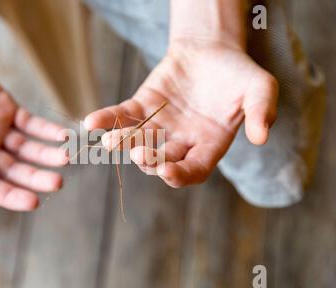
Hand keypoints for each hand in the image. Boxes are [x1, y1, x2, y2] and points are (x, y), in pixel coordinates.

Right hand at [0, 38, 67, 209]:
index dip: (11, 196)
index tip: (34, 203)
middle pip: (14, 171)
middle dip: (36, 178)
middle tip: (58, 183)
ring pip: (27, 149)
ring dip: (47, 154)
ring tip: (67, 156)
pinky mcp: (9, 111)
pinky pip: (32, 124)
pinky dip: (48, 130)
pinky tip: (63, 135)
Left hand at [84, 39, 277, 187]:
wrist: (211, 48)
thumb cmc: (237, 73)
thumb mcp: (260, 88)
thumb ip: (261, 111)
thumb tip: (261, 137)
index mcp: (209, 146)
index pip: (193, 170)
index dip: (180, 175)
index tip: (166, 172)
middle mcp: (181, 142)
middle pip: (161, 159)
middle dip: (148, 159)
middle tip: (138, 154)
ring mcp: (159, 126)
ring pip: (138, 140)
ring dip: (122, 143)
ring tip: (109, 141)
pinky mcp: (142, 106)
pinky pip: (122, 115)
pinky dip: (107, 119)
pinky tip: (91, 123)